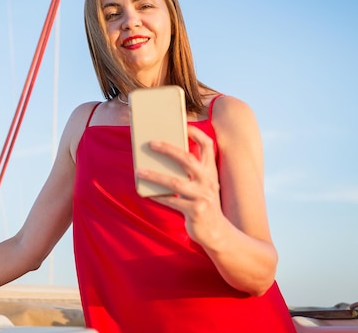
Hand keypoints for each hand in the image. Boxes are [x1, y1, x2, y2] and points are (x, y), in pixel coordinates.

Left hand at [135, 125, 226, 245]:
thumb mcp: (203, 185)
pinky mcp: (195, 211)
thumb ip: (192, 171)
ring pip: (174, 182)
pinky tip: (146, 193)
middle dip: (168, 149)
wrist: (217, 233)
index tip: (183, 125)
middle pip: (187, 159)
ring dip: (154, 175)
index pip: (208, 146)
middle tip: (151, 143)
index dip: (196, 134)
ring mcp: (202, 196)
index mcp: (210, 171)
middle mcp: (208, 181)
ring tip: (139, 171)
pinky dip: (158, 196)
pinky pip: (171, 201)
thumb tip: (166, 156)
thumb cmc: (204, 204)